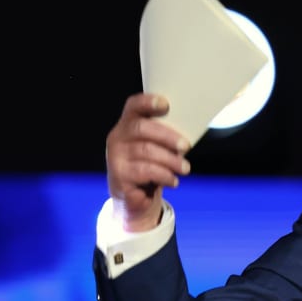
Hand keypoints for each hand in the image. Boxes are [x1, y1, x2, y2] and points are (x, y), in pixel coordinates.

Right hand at [106, 92, 189, 232]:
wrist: (134, 198)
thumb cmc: (150, 166)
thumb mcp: (157, 148)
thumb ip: (166, 136)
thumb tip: (185, 136)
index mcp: (127, 125)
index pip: (133, 106)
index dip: (148, 102)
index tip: (165, 104)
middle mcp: (117, 138)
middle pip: (141, 128)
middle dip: (167, 136)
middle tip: (186, 146)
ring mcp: (115, 158)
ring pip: (146, 151)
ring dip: (170, 160)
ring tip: (184, 168)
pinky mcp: (119, 177)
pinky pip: (145, 171)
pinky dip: (164, 175)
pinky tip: (173, 180)